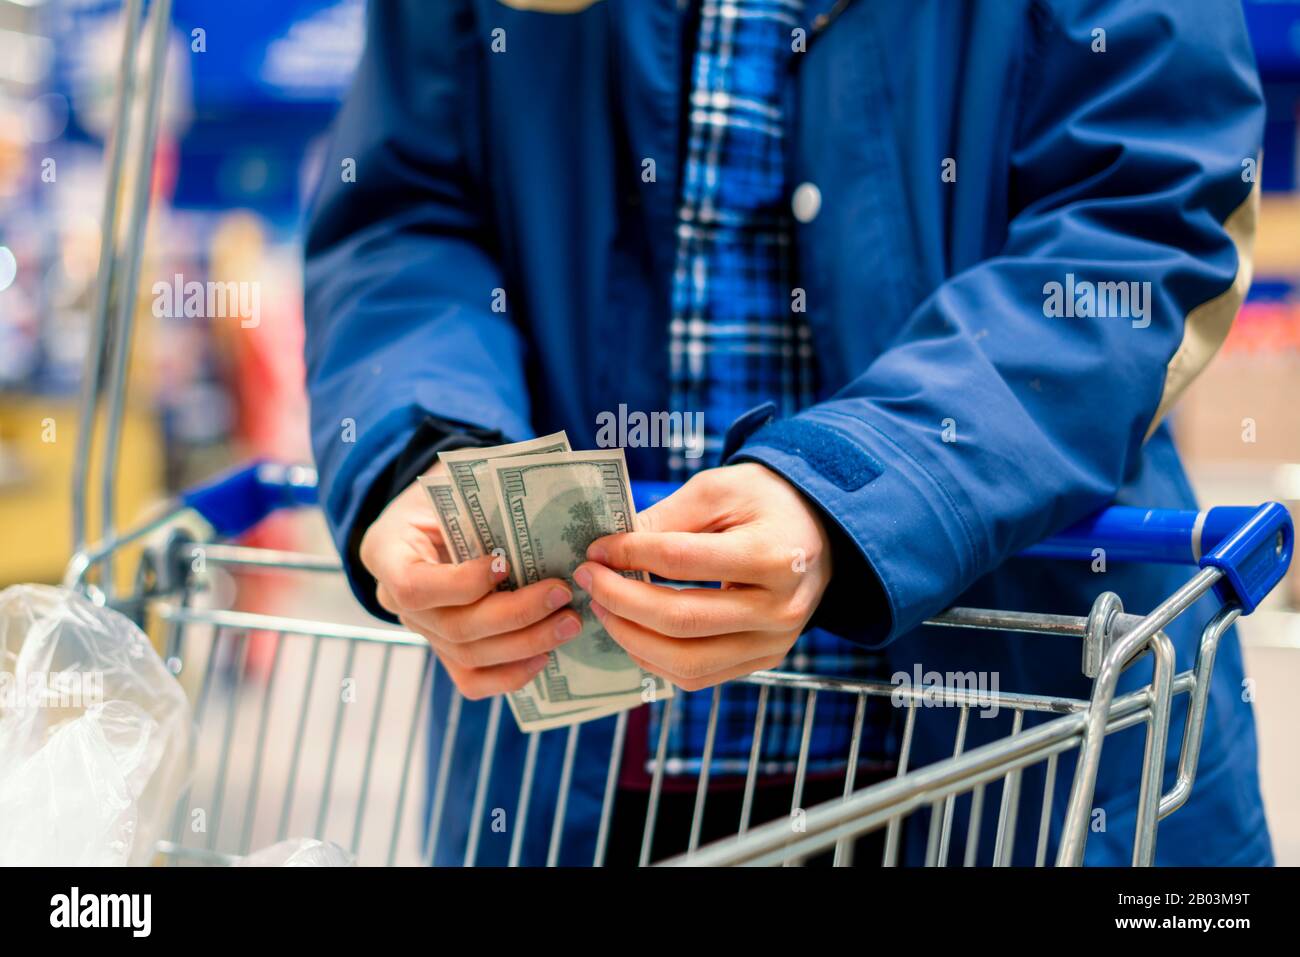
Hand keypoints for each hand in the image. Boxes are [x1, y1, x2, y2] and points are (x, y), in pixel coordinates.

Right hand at [360, 466, 582, 698]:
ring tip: (568, 623)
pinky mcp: (445, 649)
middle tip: (562, 594)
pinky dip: (510, 675)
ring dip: (525, 643)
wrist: (431, 515)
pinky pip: (471, 679)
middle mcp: (395, 600)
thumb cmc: (444, 492)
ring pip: (468, 655)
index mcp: (387, 552)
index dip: (462, 584)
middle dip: (514, 615)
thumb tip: (533, 486)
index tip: (505, 563)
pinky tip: (545, 657)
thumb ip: (478, 490)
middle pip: (453, 627)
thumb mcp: (449, 478)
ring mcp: (421, 629)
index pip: (415, 586)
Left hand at [573, 463, 832, 690]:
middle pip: (682, 620)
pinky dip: (653, 660)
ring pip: (686, 662)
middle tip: (588, 579)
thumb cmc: (765, 502)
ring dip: (631, 638)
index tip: (596, 549)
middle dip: (621, 601)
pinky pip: (697, 677)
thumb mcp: (719, 489)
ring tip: (603, 608)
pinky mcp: (763, 661)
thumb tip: (610, 549)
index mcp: (775, 556)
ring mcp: (774, 644)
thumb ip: (667, 518)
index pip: (683, 562)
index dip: (631, 555)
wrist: (819, 530)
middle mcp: (781, 609)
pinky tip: (631, 631)